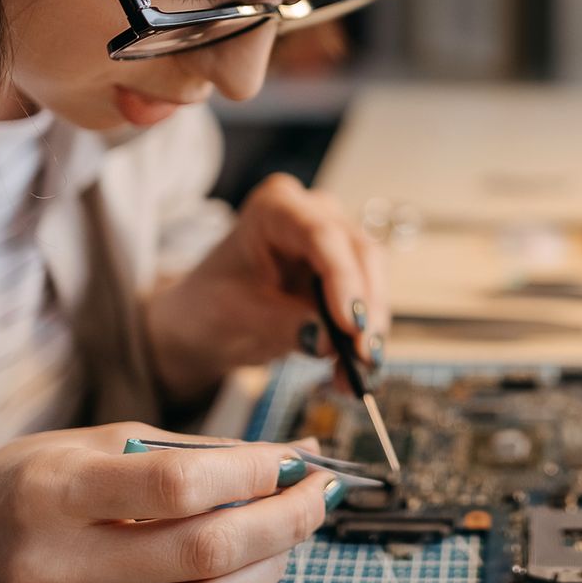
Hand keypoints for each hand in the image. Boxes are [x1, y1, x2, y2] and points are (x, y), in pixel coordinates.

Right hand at [0, 423, 335, 582]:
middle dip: (282, 522)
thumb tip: (275, 460)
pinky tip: (255, 559)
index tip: (291, 459)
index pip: (174, 486)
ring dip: (271, 565)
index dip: (248, 474)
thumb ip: (179, 451)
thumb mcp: (85, 442)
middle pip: (202, 553)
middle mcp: (63, 564)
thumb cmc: (18, 484)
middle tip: (319, 495)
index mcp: (55, 494)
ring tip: (295, 528)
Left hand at [144, 172, 389, 402]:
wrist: (208, 321)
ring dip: (370, 328)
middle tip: (364, 355)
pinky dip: (363, 338)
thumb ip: (286, 324)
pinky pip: (368, 303)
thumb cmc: (212, 305)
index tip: (351, 325)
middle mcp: (315, 215)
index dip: (343, 279)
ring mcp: (335, 242)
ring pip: (373, 278)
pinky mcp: (347, 274)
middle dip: (367, 307)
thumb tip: (331, 340)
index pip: (322, 235)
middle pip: (359, 252)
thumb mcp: (238, 315)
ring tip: (356, 375)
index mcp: (275, 208)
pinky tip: (353, 372)